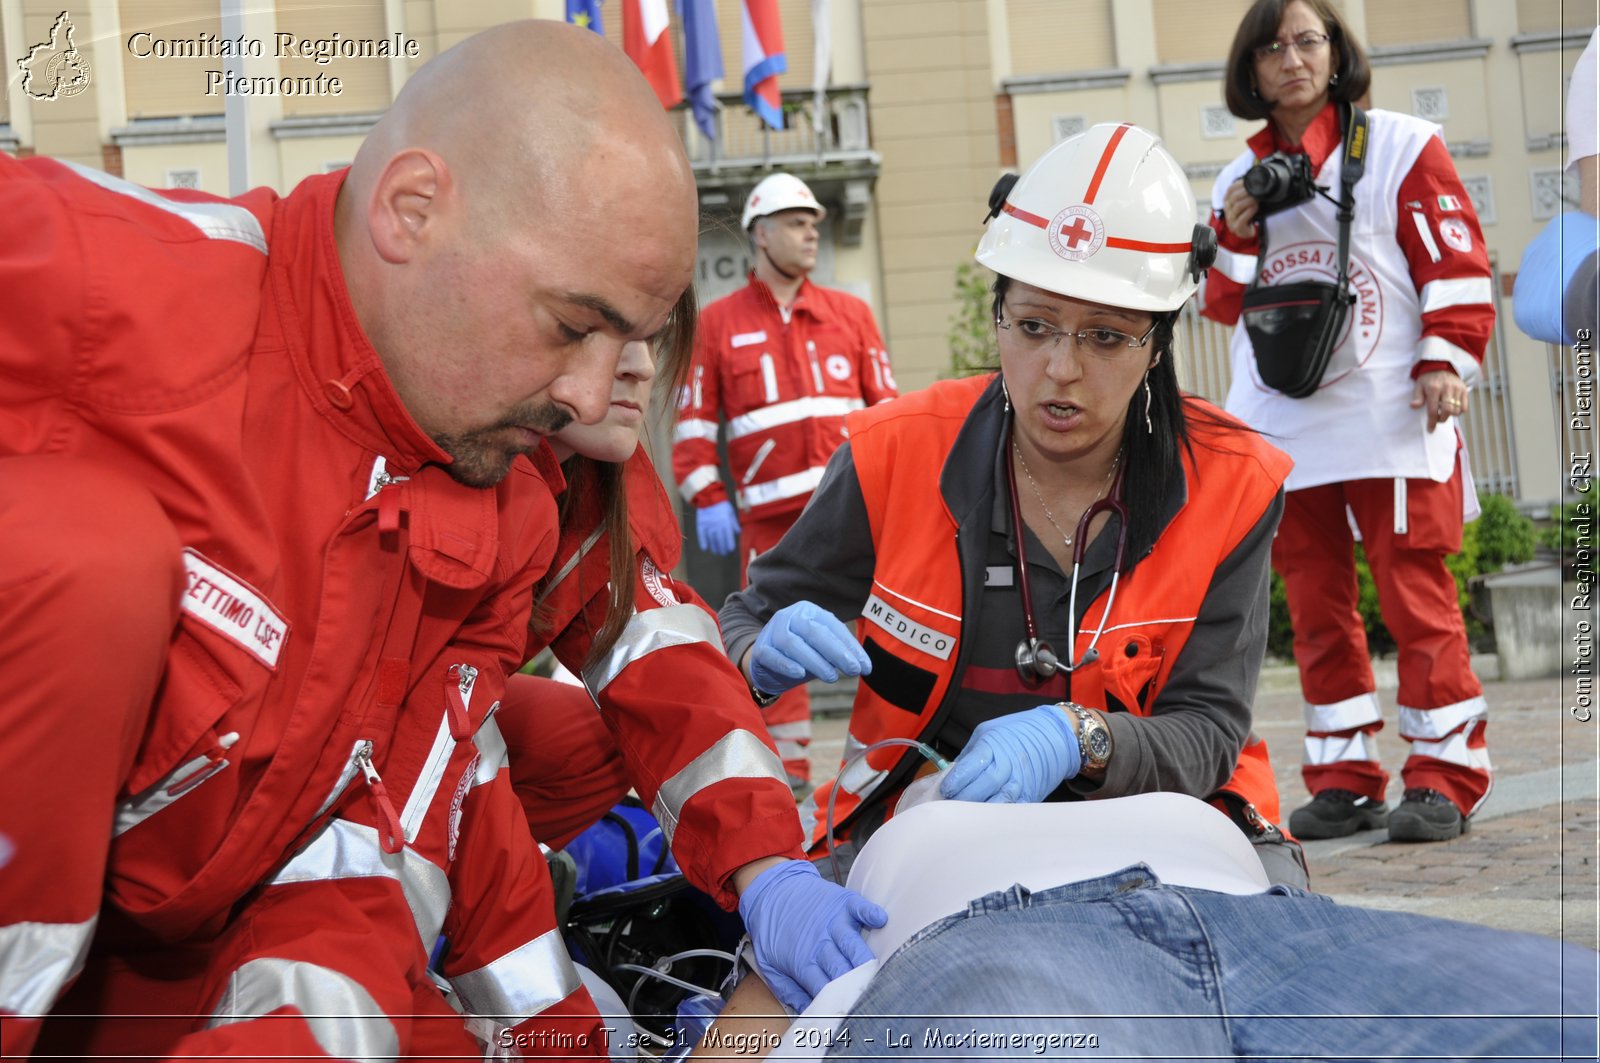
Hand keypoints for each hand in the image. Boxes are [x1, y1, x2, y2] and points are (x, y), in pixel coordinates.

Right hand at [696, 500, 740, 555]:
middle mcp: (717, 525)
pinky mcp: (701, 523)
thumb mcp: (731, 512)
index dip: (729, 543)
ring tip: (716, 552)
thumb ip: (734, 523)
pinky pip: (702, 534)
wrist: (710, 496)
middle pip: (720, 539)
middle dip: (722, 547)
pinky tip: (705, 548)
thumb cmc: (722, 505)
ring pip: (712, 538)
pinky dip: (703, 541)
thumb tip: (738, 532)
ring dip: (714, 546)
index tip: (730, 549)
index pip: (728, 536)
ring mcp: (709, 524)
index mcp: (726, 522)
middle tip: (723, 553)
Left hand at [737, 860, 886, 1013]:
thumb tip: (807, 1013)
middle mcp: (819, 944)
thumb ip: (789, 991)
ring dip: (865, 960)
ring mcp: (832, 922)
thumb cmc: (771, 931)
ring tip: (878, 974)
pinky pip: (859, 908)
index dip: (836, 1004)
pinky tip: (880, 921)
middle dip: (855, 988)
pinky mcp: (841, 903)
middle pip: (842, 971)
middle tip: (868, 1001)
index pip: (824, 990)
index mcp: (802, 963)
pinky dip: (870, 913)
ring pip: (853, 945)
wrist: (770, 890)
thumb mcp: (770, 966)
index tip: (849, 1016)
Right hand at [747, 600, 870, 696]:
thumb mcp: (822, 650)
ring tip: (832, 677)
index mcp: (809, 612)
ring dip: (815, 661)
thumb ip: (839, 653)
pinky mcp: (761, 649)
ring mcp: (773, 631)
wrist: (766, 661)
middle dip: (836, 652)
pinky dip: (787, 664)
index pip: (833, 627)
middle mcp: (790, 616)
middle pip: (814, 632)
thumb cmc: (801, 653)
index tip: (865, 667)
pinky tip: (800, 673)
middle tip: (853, 670)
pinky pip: (773, 655)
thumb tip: (863, 665)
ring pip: (793, 643)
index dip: (850, 647)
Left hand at [940, 704, 1081, 803]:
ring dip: (979, 811)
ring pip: (997, 801)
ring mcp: (1020, 781)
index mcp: (992, 746)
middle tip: (950, 805)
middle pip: (982, 787)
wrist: (1056, 734)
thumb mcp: (987, 731)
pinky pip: (1012, 809)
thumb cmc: (1017, 731)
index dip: (955, 782)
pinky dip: (998, 816)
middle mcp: (1007, 765)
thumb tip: (951, 774)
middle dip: (964, 798)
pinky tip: (986, 820)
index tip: (945, 790)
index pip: (969, 767)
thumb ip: (970, 753)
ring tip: (965, 815)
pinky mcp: (1030, 794)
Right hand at [1221, 179, 1259, 239]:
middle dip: (1247, 192)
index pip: (1230, 189)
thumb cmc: (1248, 213)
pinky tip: (1255, 208)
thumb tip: (1255, 177)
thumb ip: (1248, 191)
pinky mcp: (1236, 228)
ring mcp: (1230, 219)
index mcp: (1228, 201)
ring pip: (1238, 207)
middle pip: (1234, 197)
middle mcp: (1227, 209)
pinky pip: (1242, 219)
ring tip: (1258, 199)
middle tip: (1258, 190)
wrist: (1248, 230)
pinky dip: (1250, 211)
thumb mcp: (1246, 200)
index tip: (1252, 181)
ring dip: (1249, 201)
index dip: (1241, 184)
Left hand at [1410, 369, 1468, 431]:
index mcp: (1433, 388)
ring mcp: (1457, 389)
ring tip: (1443, 413)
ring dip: (1449, 416)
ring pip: (1456, 410)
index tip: (1430, 429)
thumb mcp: (1419, 386)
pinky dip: (1459, 412)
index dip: (1432, 422)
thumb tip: (1413, 406)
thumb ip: (1417, 397)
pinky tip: (1452, 409)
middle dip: (1441, 419)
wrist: (1442, 366)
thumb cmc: (1428, 379)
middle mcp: (1447, 388)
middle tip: (1437, 420)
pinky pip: (1464, 407)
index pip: (1433, 409)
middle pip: (1447, 411)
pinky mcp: (1464, 390)